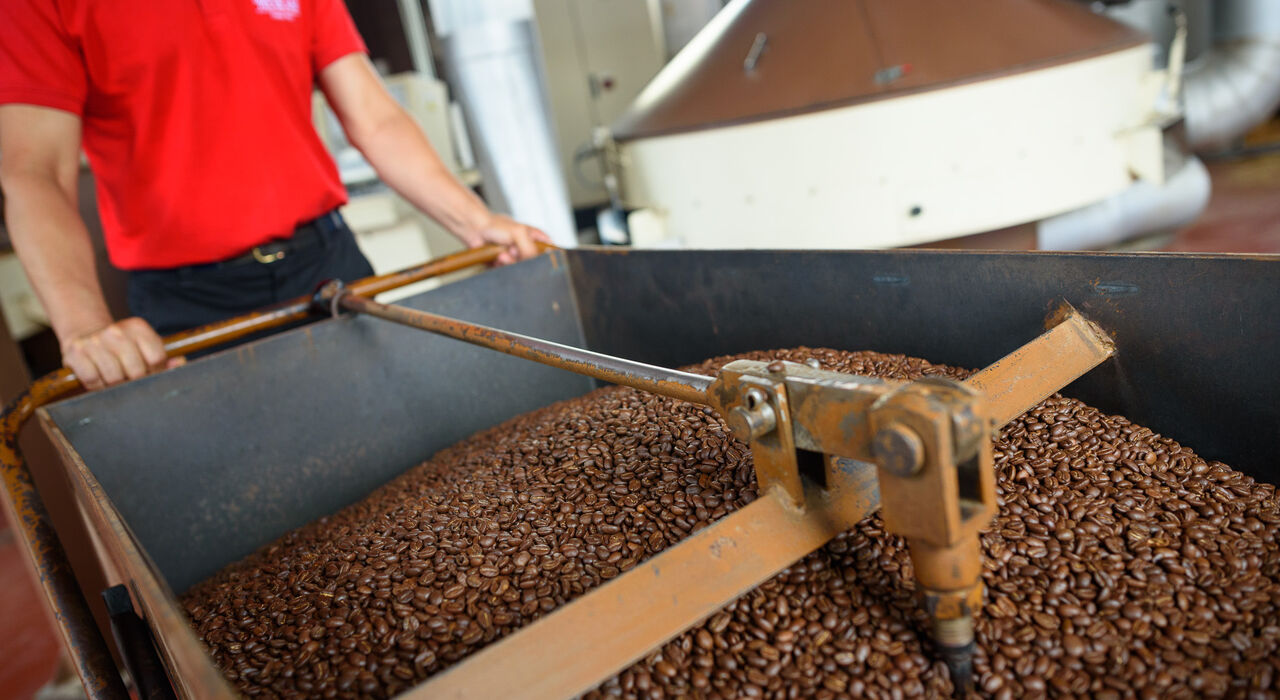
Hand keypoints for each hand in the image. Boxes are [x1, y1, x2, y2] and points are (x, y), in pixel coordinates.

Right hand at [60, 317, 180, 390]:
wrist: (84, 333)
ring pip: (115, 378)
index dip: (155, 372)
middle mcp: (116, 331)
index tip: (148, 374)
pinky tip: (99, 378)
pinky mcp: (76, 352)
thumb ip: (163, 359)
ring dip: (115, 385)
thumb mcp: (143, 347)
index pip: (157, 358)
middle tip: (128, 379)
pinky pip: (93, 380)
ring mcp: (94, 340)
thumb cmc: (121, 346)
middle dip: (134, 381)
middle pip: (136, 372)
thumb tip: (181, 364)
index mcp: (138, 327)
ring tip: (113, 378)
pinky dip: (97, 386)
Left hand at [461, 214, 551, 265]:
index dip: (546, 258)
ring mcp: (516, 256)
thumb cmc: (496, 225)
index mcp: (536, 238)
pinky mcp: (506, 263)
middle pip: (534, 264)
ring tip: (502, 254)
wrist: (475, 230)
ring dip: (509, 262)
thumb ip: (530, 248)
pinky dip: (501, 266)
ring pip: (520, 269)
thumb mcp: (519, 233)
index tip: (537, 259)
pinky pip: (508, 272)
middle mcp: (528, 248)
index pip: (550, 251)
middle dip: (522, 260)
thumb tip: (534, 263)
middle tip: (513, 252)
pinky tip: (497, 258)